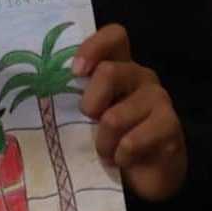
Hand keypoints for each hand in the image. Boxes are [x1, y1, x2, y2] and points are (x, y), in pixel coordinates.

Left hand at [73, 24, 186, 201]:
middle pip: (110, 71)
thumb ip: (73, 96)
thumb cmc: (108, 138)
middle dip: (90, 103)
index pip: (114, 36)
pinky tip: (122, 160)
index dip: (93, 47)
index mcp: (118, 66)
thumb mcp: (85, 115)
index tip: (75, 72)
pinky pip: (132, 141)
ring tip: (105, 151)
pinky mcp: (170, 126)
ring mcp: (158, 99)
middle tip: (88, 122)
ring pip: (114, 116)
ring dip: (102, 141)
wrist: (145, 175)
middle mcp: (140, 76)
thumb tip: (41, 92)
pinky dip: (119, 156)